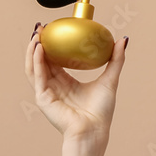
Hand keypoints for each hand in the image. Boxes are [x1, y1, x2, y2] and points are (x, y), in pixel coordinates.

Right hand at [24, 23, 126, 142]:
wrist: (94, 130)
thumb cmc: (101, 110)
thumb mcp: (110, 79)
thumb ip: (116, 60)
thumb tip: (123, 39)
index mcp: (66, 82)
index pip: (55, 59)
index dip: (52, 44)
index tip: (53, 28)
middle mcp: (54, 86)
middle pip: (41, 61)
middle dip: (38, 43)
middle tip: (41, 26)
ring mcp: (46, 92)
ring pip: (34, 67)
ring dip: (33, 50)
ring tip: (36, 34)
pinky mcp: (43, 98)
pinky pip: (37, 76)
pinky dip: (36, 61)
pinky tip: (39, 48)